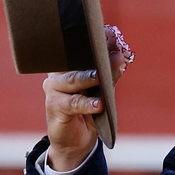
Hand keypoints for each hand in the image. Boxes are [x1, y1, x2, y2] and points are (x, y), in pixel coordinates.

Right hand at [42, 27, 132, 172]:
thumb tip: (120, 56)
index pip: (81, 49)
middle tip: (113, 52)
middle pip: (77, 61)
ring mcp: (54, 89)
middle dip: (97, 56)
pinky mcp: (55, 107)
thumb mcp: (101, 92)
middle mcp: (58, 73)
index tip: (112, 32)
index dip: (96, 40)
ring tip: (102, 76)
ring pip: (74, 80)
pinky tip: (99, 104)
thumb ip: (108, 76)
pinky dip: (88, 104)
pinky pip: (73, 103)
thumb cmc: (88, 112)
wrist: (74, 142)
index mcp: (69, 65)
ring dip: (90, 78)